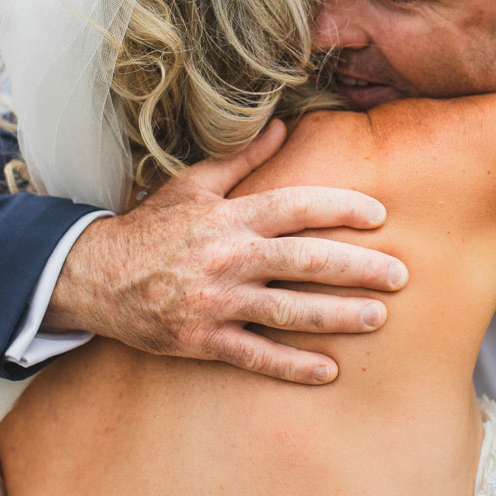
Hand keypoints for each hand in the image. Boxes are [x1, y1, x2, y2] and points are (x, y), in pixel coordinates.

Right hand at [44, 120, 405, 382]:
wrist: (94, 277)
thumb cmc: (150, 229)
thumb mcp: (191, 186)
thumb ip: (241, 160)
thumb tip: (284, 124)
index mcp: (230, 217)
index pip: (296, 207)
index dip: (341, 209)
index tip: (379, 215)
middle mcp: (228, 258)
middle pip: (305, 262)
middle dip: (359, 268)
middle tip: (401, 274)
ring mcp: (216, 301)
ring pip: (289, 312)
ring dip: (338, 316)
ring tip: (379, 318)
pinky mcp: (203, 339)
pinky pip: (256, 356)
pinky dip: (293, 366)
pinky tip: (329, 370)